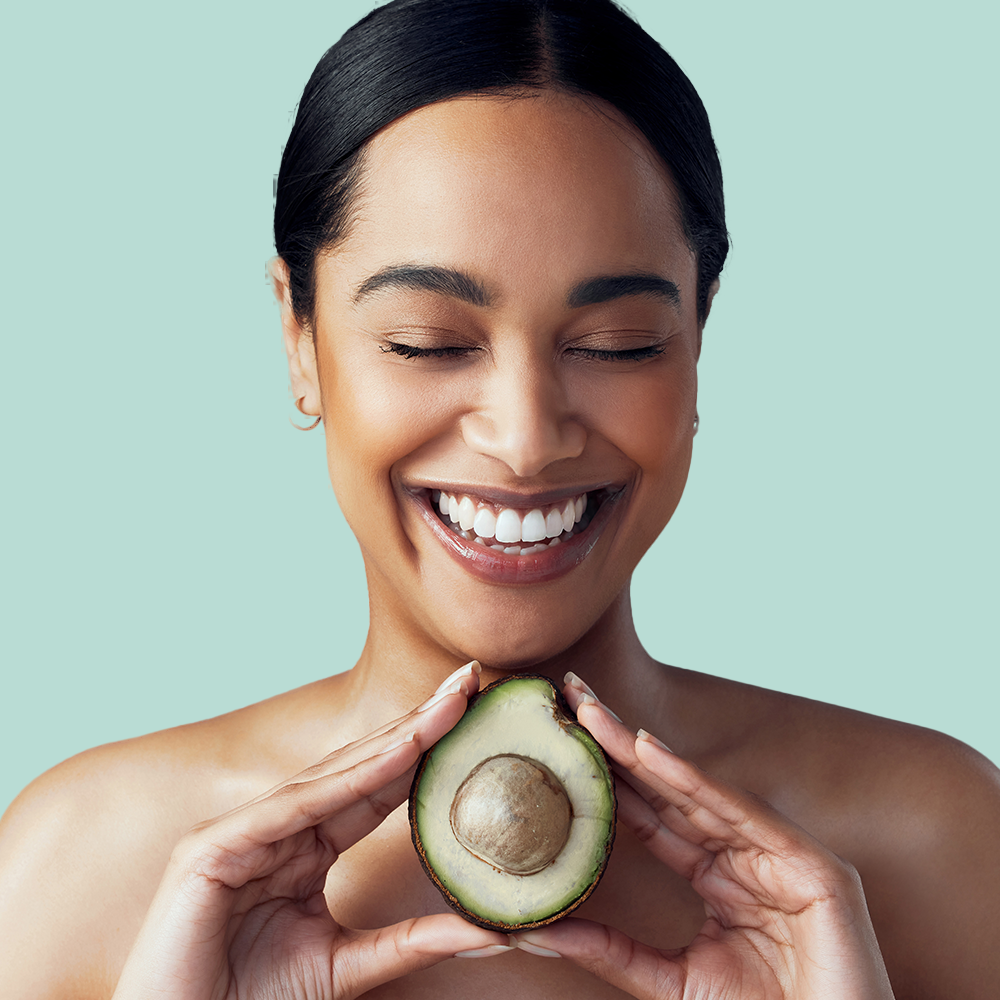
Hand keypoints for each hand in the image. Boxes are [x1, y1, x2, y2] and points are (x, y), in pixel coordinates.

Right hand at [112, 661, 512, 999]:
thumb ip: (414, 942)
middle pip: (361, 765)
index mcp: (305, 846)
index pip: (377, 787)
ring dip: (394, 737)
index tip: (472, 714)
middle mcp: (277, 826)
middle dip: (418, 722)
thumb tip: (493, 929)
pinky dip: (348, 779)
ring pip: (332, 776)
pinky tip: (397, 752)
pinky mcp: (214, 847)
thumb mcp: (348, 964)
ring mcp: (243, 830)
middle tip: (470, 679)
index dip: (425, 750)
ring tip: (447, 705)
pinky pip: (295, 808)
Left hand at [509, 674, 894, 999]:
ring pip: (698, 793)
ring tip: (591, 714)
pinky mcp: (815, 869)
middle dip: (617, 744)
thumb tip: (534, 929)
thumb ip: (611, 951)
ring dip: (641, 748)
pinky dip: (695, 781)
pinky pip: (743, 817)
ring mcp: (781, 857)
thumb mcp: (671, 982)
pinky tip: (649, 749)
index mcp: (717, 877)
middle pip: (668, 791)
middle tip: (569, 697)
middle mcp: (746, 856)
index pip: (651, 816)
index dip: (607, 779)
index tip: (560, 743)